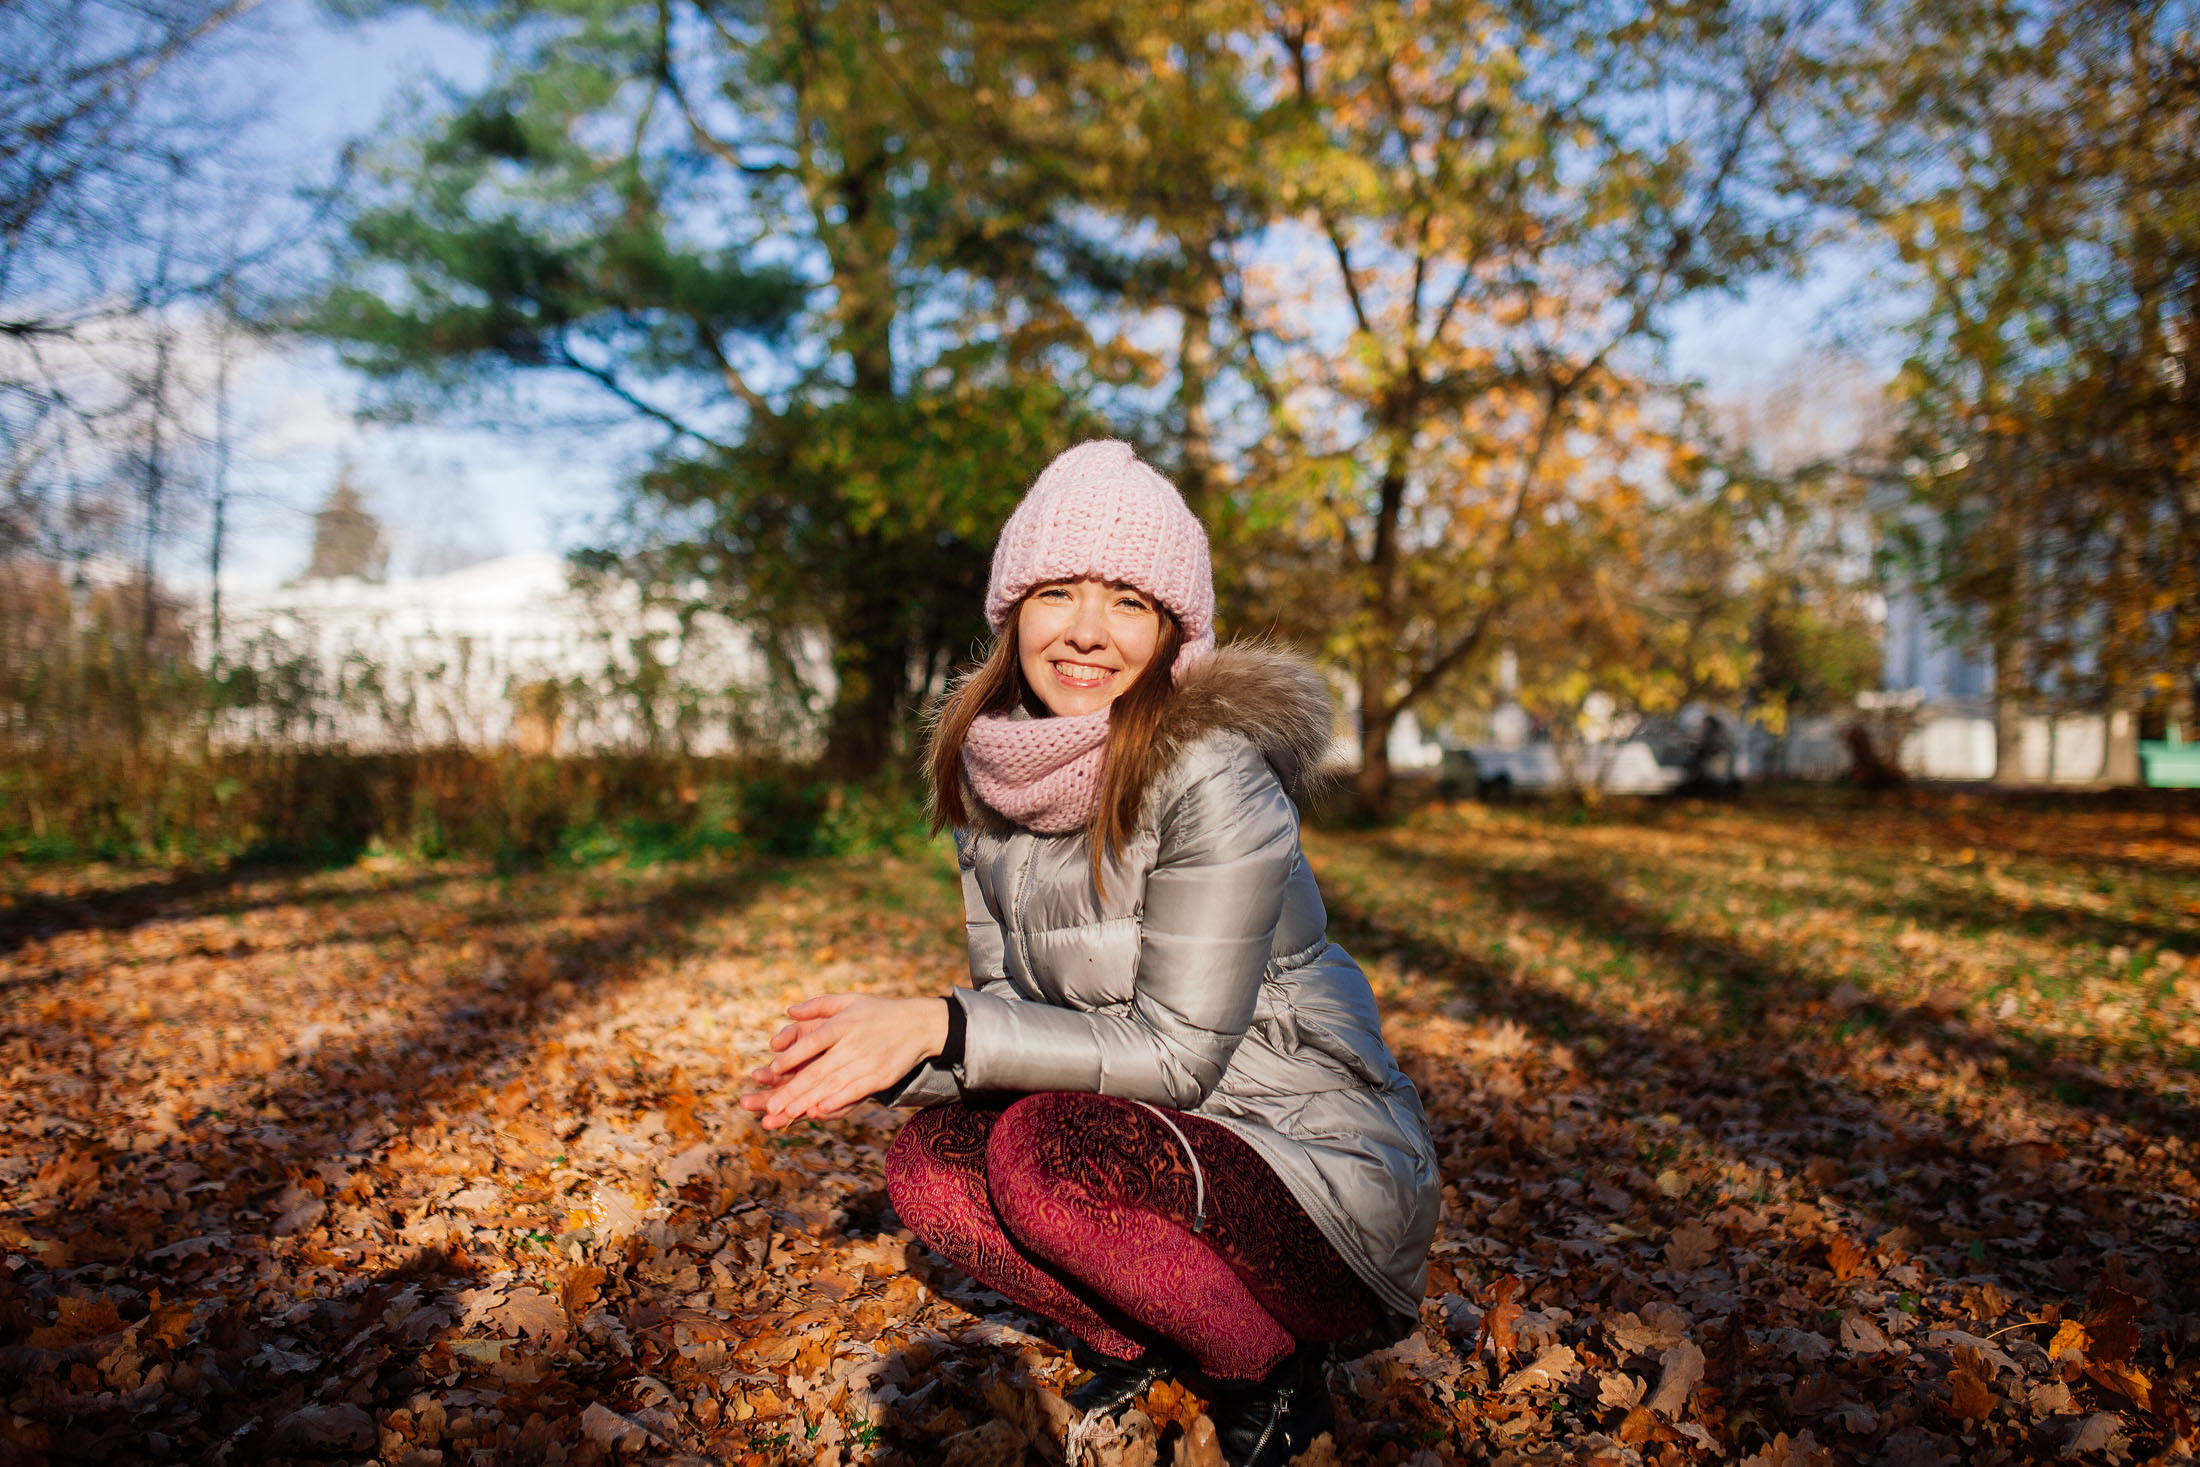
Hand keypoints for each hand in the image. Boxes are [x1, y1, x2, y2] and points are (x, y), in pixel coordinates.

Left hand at [738, 994, 949, 1129]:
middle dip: (792, 1090)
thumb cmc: (879, 1011)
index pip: (813, 1041)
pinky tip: (819, 1112)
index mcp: (844, 1023)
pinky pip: (855, 1092)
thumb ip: (819, 1005)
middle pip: (819, 1070)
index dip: (793, 1056)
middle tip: (770, 1106)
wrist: (920, 1024)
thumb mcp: (850, 1000)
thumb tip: (789, 1011)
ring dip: (808, 1101)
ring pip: (833, 1085)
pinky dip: (836, 1103)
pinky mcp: (881, 1077)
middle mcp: (854, 1043)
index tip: (773, 1069)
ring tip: (787, 1114)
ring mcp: (868, 1062)